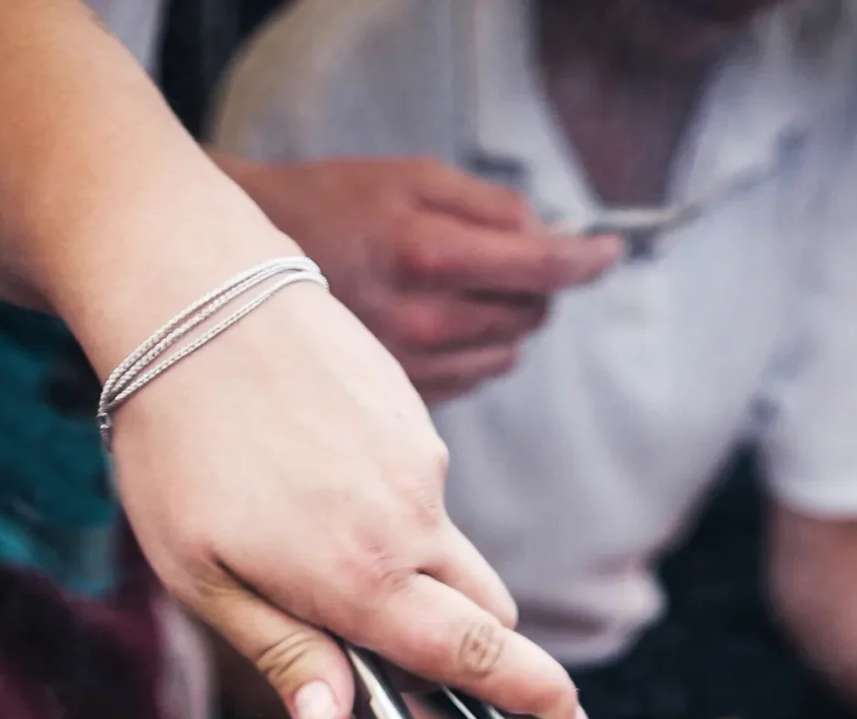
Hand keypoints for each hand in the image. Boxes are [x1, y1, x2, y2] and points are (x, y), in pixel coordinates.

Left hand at [110, 281, 587, 718]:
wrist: (192, 294)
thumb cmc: (177, 443)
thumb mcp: (199, 572)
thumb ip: (279, 649)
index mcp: (359, 579)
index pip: (476, 656)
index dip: (533, 700)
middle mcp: (409, 523)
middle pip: (489, 614)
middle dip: (493, 657)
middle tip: (452, 680)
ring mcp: (420, 464)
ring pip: (447, 550)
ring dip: (414, 574)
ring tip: (310, 542)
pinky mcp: (414, 417)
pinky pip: (419, 488)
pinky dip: (386, 507)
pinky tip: (311, 479)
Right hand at [219, 155, 622, 400]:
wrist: (247, 269)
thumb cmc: (334, 207)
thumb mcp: (413, 180)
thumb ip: (494, 208)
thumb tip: (555, 238)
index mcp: (430, 256)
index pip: (543, 270)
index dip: (588, 260)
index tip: (610, 250)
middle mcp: (426, 322)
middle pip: (532, 315)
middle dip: (534, 286)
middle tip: (501, 259)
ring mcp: (414, 369)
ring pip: (507, 352)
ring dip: (503, 320)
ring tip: (456, 290)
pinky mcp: (404, 400)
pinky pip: (474, 377)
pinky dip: (472, 348)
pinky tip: (434, 322)